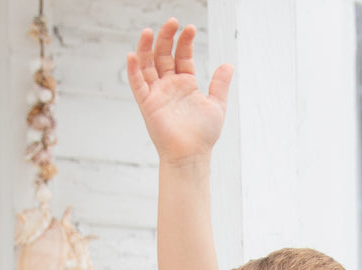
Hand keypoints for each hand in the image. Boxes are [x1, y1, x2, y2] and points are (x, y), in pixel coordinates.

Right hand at [126, 18, 233, 163]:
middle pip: (163, 55)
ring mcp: (157, 93)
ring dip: (146, 48)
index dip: (185, 42)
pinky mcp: (147, 104)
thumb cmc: (203, 135)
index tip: (190, 28)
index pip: (181, 55)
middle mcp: (169, 86)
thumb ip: (220, 84)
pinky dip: (133, 70)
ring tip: (149, 31)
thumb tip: (228, 64)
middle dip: (167, 38)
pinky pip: (137, 84)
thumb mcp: (216, 105)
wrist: (192, 155)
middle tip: (172, 22)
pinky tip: (133, 55)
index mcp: (185, 84)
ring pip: (147, 65)